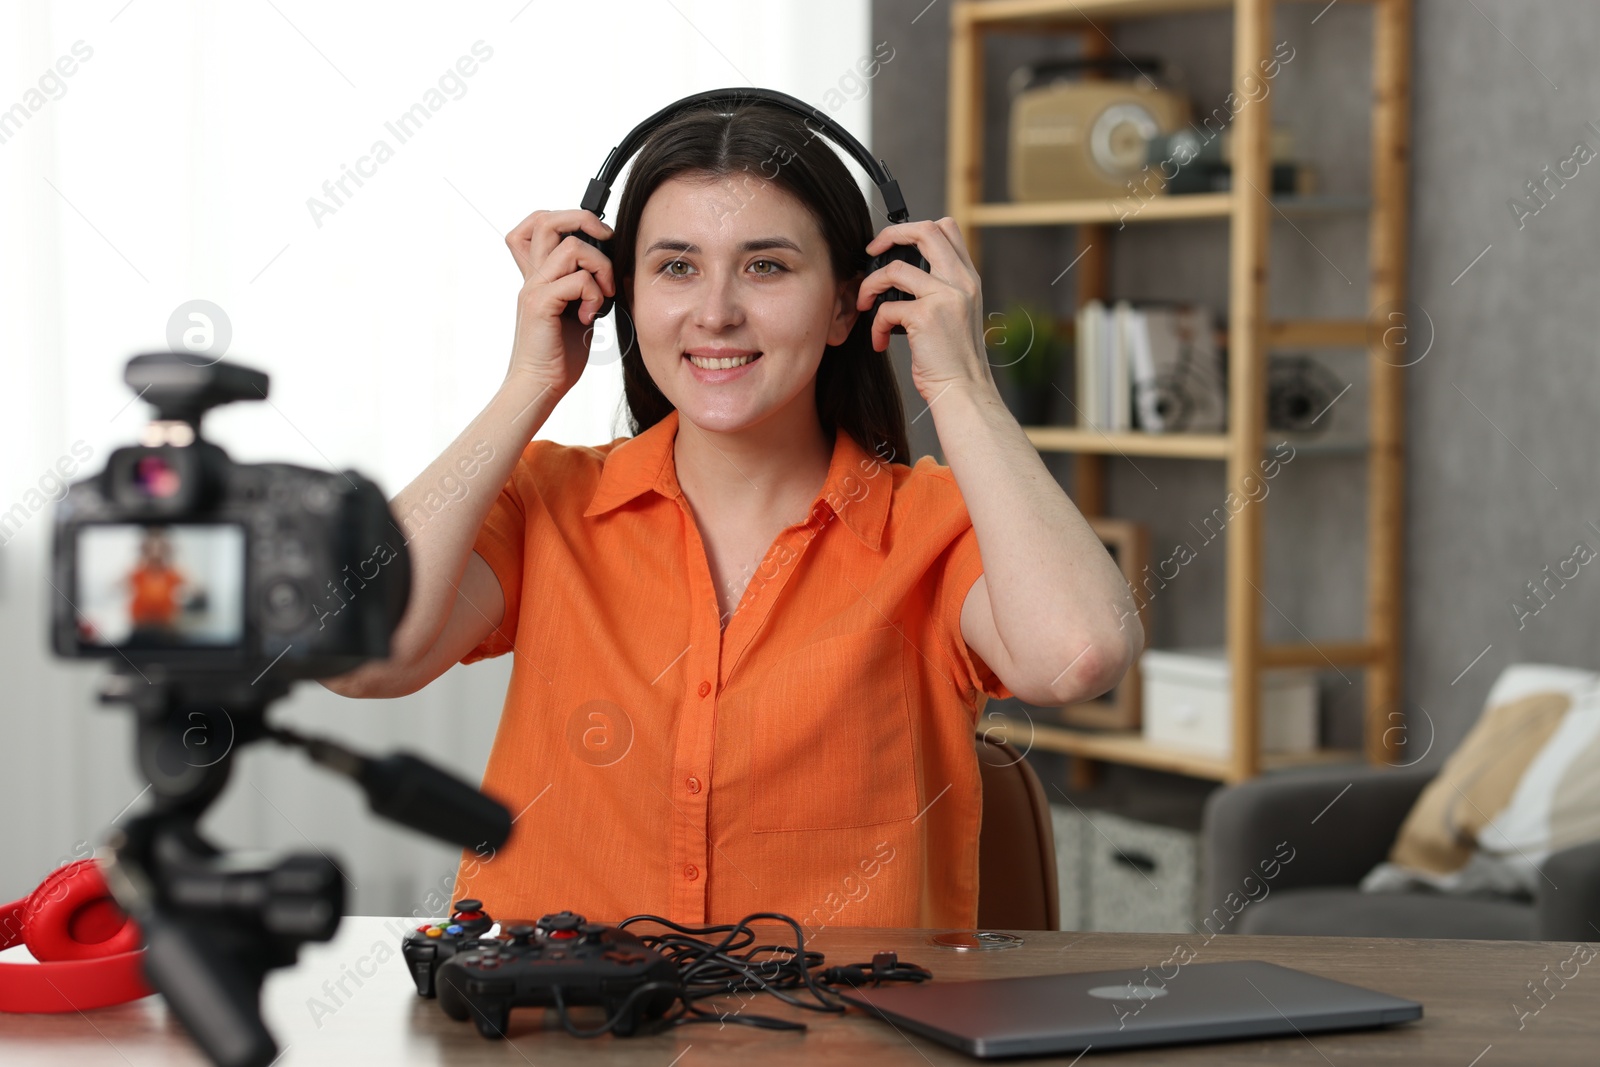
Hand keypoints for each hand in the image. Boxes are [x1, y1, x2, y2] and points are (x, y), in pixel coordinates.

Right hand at [502, 208, 616, 395]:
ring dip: (600, 267)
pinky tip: (591, 316)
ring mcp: (533, 288)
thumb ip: (585, 286)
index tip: (599, 238)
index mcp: (539, 275)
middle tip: (607, 245)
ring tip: (603, 295)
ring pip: (571, 247)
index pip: (537, 224)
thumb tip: (611, 268)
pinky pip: (577, 280)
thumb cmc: (560, 355)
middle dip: (586, 222)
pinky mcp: (540, 304)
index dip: (569, 218)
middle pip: (548, 220)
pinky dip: (594, 295)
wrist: (540, 385)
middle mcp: (532, 276)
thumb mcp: (578, 311)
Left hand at [857, 217, 998, 405]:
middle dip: (889, 236)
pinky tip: (880, 341)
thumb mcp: (956, 315)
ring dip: (870, 286)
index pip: (947, 229)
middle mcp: (961, 282)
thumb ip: (940, 290)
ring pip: (894, 269)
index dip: (915, 228)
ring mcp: (945, 297)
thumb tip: (902, 275)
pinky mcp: (925, 316)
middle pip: (924, 231)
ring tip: (866, 305)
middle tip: (871, 253)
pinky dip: (877, 325)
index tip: (894, 245)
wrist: (963, 390)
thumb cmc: (954, 359)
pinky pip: (886, 308)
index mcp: (968, 279)